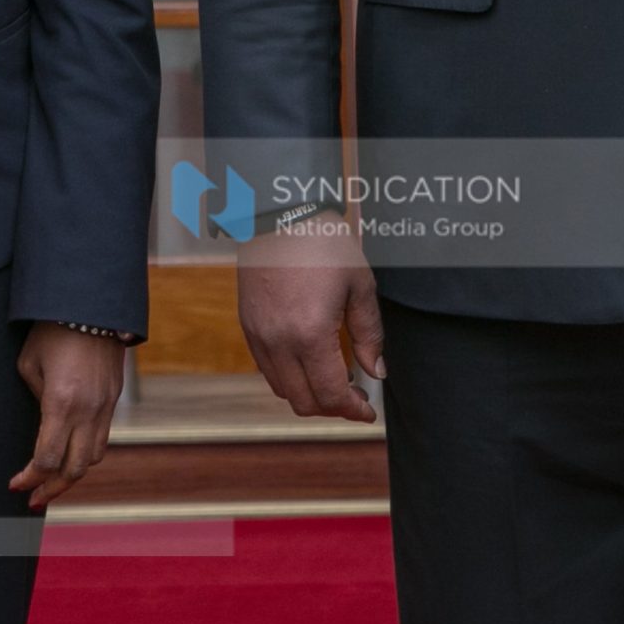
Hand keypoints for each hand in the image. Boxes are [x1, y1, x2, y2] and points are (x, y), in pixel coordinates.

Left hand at [10, 324, 123, 509]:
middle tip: (33, 498)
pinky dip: (85, 453)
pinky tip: (71, 454)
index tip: (15, 484)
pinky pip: (102, 437)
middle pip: (74, 470)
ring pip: (92, 458)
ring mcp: (105, 405)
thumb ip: (35, 399)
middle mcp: (88, 411)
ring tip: (53, 482)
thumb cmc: (53, 330)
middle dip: (51, 489)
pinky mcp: (114, 398)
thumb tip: (43, 421)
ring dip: (72, 474)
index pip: (47, 460)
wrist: (92, 304)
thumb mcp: (29, 364)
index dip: (30, 479)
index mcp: (61, 403)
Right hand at [236, 219, 382, 422]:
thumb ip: (368, 334)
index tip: (368, 410)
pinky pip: (267, 368)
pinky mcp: (247, 325)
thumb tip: (376, 371)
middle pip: (303, 402)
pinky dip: (289, 377)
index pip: (330, 395)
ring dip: (309, 395)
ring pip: (282, 390)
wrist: (281, 213)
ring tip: (333, 381)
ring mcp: (258, 335)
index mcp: (310, 334)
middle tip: (354, 398)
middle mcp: (278, 342)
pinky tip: (309, 362)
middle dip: (332, 408)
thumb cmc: (324, 243)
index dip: (353, 410)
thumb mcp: (359, 285)